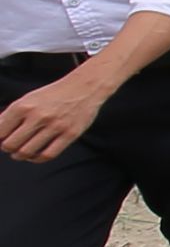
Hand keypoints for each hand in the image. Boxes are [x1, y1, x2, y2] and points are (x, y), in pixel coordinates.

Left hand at [0, 73, 116, 162]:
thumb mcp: (28, 99)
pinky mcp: (70, 134)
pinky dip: (37, 159)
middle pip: (11, 144)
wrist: (84, 87)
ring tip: (21, 153)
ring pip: (27, 152)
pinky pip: (48, 154)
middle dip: (7, 148)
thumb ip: (12, 115)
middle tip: (10, 147)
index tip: (0, 140)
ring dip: (20, 155)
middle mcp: (38, 116)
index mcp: (23, 106)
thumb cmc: (54, 94)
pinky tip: (35, 156)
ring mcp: (55, 126)